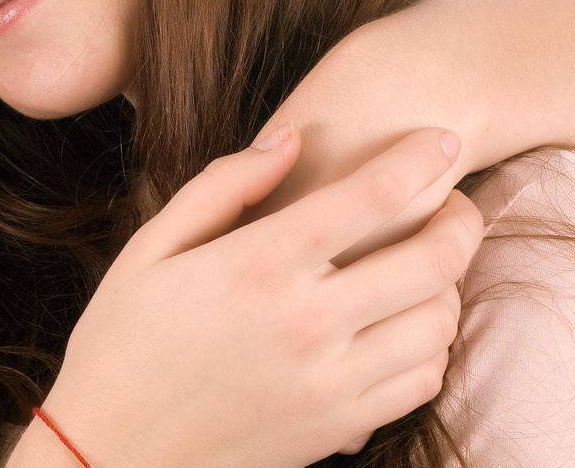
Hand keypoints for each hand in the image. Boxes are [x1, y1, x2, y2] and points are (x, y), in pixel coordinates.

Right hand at [9, 124, 482, 467]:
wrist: (112, 451)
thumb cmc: (122, 340)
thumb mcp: (151, 247)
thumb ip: (224, 186)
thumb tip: (291, 139)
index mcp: (257, 266)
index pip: (371, 198)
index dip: (421, 158)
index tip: (443, 138)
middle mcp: (307, 323)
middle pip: (432, 260)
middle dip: (461, 218)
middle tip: (453, 201)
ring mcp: (331, 382)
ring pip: (439, 322)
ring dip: (448, 283)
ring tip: (425, 263)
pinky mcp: (340, 427)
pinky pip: (423, 380)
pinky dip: (431, 345)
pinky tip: (403, 324)